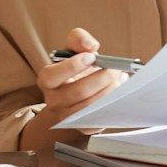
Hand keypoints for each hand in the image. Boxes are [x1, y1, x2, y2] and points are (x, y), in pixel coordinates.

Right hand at [19, 28, 126, 150]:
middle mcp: (53, 100)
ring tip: (119, 78)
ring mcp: (66, 117)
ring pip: (90, 106)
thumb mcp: (74, 47)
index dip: (72, 66)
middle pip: (78, 92)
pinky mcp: (82, 127)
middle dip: (101, 78)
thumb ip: (79, 39)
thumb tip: (90, 47)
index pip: (51, 76)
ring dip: (109, 91)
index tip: (92, 57)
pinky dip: (111, 104)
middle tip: (115, 69)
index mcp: (46, 80)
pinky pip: (98, 118)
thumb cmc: (77, 66)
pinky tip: (118, 92)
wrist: (81, 89)